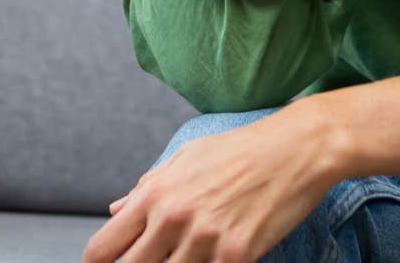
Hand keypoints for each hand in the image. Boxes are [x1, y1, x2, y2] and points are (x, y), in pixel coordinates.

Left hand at [80, 103, 337, 262]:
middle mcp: (173, 218)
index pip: (102, 248)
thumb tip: (116, 210)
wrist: (296, 148)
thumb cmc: (240, 149)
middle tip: (151, 260)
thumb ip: (148, 187)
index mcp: (154, 193)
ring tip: (189, 253)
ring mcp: (204, 239)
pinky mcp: (236, 254)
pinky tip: (214, 257)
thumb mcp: (186, 158)